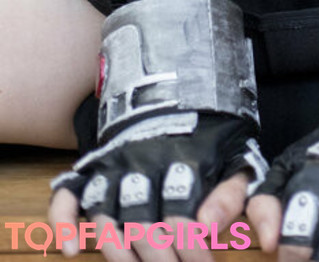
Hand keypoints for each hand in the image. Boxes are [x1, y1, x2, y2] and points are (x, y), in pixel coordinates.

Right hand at [49, 112, 266, 261]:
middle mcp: (143, 162)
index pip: (181, 213)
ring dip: (117, 251)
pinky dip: (63, 222)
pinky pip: (67, 196)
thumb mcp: (236, 155)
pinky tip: (71, 250)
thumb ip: (231, 193)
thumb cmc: (212, 135)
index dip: (191, 247)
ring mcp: (114, 166)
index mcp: (182, 158)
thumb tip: (209, 229)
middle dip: (157, 258)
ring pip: (106, 215)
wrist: (179, 91)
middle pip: (142, 221)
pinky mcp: (93, 169)